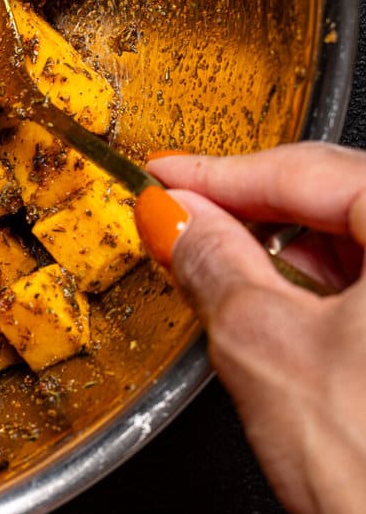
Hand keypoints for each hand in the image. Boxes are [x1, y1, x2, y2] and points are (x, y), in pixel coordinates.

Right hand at [136, 145, 365, 513]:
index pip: (310, 169)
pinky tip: (292, 322)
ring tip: (228, 280)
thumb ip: (214, 261)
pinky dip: (339, 298)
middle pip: (348, 202)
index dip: (218, 173)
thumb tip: (182, 221)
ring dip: (299, 259)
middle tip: (184, 227)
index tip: (166, 179)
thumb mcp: (264, 344)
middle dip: (258, 215)